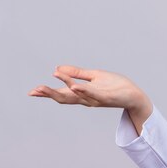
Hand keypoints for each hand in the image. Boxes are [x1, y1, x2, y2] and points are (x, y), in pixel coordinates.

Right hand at [28, 65, 151, 115]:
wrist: (134, 95)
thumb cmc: (115, 86)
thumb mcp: (94, 76)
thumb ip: (77, 73)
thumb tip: (58, 68)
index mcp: (82, 94)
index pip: (61, 93)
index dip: (47, 93)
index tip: (32, 92)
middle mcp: (86, 99)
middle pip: (64, 98)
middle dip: (49, 94)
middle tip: (34, 91)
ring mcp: (96, 99)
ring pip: (76, 96)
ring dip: (62, 90)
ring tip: (46, 87)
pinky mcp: (106, 98)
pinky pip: (93, 95)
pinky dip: (83, 91)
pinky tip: (74, 86)